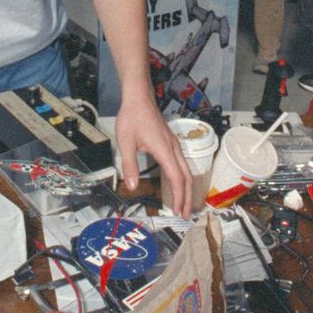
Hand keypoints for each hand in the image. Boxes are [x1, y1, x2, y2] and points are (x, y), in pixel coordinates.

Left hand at [114, 94, 191, 219]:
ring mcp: (174, 145)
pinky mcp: (171, 142)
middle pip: (187, 177)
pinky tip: (177, 184)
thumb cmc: (132, 117)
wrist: (139, 98)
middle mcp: (173, 148)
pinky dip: (183, 178)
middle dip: (187, 197)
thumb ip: (129, 165)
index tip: (177, 211)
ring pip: (186, 170)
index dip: (178, 196)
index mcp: (164, 150)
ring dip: (186, 188)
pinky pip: (182, 164)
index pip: (177, 178)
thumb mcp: (125, 142)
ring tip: (183, 204)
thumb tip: (131, 187)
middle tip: (185, 215)